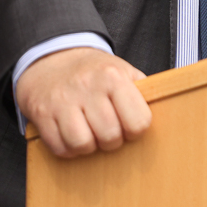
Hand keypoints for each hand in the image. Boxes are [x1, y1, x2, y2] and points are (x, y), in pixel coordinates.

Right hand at [16, 47, 150, 157]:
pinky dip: (68, 149)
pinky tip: (71, 135)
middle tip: (108, 131)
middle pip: (110, 136)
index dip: (136, 130)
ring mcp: (62, 101)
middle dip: (112, 141)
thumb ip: (141, 90)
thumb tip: (165, 111)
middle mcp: (88, 87)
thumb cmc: (94, 71)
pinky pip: (59, 148)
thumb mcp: (122, 70)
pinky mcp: (41, 114)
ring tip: (90, 134)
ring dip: (89, 146)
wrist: (51, 57)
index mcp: (114, 76)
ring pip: (82, 144)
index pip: (138, 122)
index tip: (130, 126)